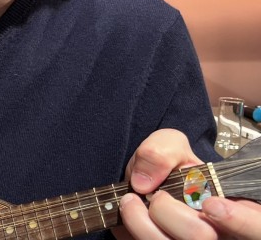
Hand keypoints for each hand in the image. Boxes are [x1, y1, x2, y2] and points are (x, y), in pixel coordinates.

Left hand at [116, 128, 260, 238]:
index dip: (240, 221)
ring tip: (131, 201)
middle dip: (168, 211)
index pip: (256, 228)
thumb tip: (144, 181)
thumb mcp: (171, 147)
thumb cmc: (170, 171)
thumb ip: (162, 150)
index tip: (211, 205)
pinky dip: (129, 229)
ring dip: (141, 222)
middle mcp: (217, 235)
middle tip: (156, 195)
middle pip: (201, 236)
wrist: (146, 186)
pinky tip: (129, 214)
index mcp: (235, 210)